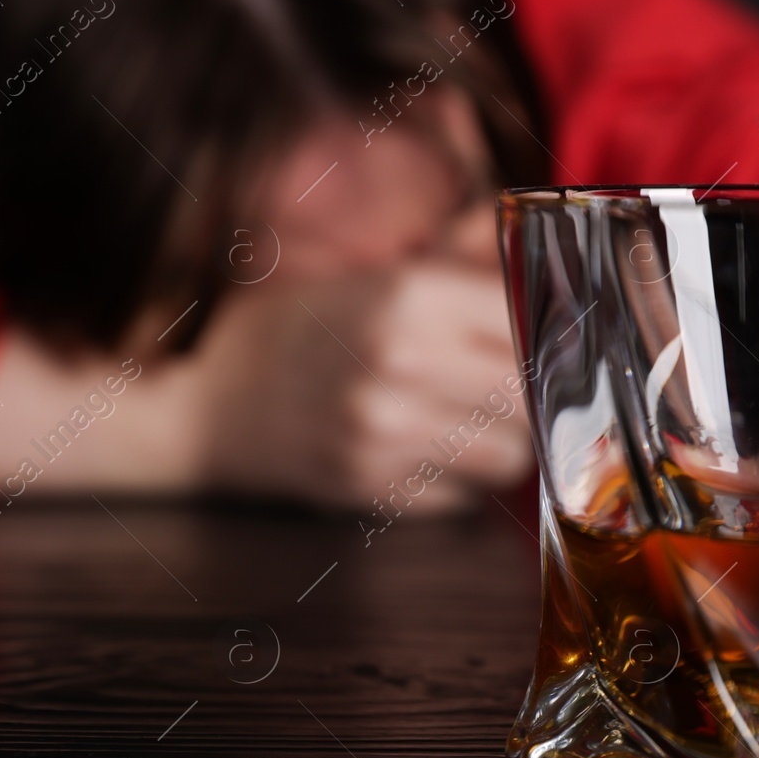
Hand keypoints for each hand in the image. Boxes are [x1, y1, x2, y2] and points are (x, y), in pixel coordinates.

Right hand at [187, 257, 532, 510]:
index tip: (549, 340)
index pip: (531, 323)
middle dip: (531, 396)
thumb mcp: (379, 275)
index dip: (549, 336)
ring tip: (465, 420)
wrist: (209, 402)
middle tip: (510, 386)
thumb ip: (467, 266)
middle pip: (531, 398)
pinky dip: (460, 480)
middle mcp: (402, 365)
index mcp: (409, 296)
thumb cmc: (300, 330)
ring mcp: (387, 435)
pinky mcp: (376, 490)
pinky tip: (425, 450)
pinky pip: (465, 497)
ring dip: (502, 443)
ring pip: (509, 457)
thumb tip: (549, 260)